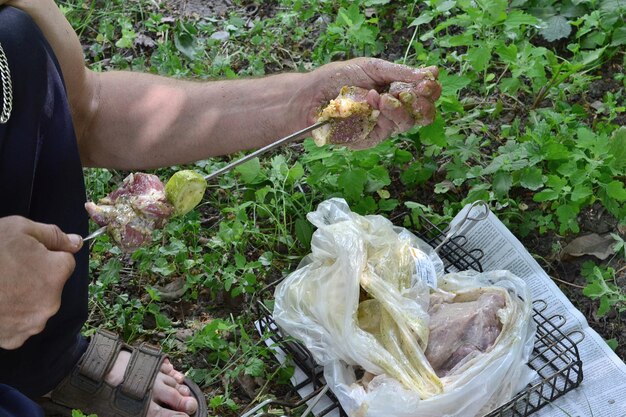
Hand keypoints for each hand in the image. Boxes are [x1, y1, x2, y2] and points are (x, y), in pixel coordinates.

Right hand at [0, 216, 82, 348]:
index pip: (66, 261)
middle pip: (51, 286)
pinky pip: (19, 326)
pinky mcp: (14, 338)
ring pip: (36, 306)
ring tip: (1, 287)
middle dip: (36, 277)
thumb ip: (53, 236)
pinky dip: (9, 317)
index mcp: (57, 273)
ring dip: (24, 298)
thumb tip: (77, 242)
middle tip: (9, 270)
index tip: (27, 254)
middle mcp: (51, 301)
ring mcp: (32, 323)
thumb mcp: (19, 229)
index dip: (46, 255)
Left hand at [303, 58, 440, 148]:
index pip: (425, 94)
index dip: (431, 89)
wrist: (312, 95)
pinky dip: (383, 115)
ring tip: (384, 97)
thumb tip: (431, 72)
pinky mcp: (371, 139)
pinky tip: (373, 104)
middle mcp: (394, 110)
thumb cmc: (339, 79)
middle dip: (424, 102)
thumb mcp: (372, 68)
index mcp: (397, 91)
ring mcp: (383, 126)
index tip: (427, 80)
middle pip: (424, 114)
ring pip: (407, 123)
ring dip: (400, 108)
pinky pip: (387, 131)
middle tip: (415, 92)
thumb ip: (400, 72)